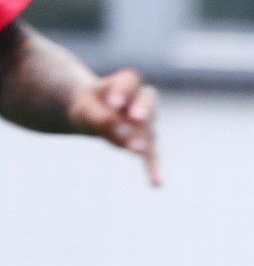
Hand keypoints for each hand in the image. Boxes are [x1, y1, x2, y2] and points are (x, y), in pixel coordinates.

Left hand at [66, 68, 160, 185]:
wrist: (91, 114)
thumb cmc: (88, 106)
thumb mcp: (85, 107)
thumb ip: (99, 116)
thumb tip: (121, 131)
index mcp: (126, 83)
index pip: (129, 81)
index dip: (123, 91)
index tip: (112, 102)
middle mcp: (142, 102)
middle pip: (148, 100)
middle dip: (143, 109)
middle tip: (135, 118)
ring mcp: (147, 123)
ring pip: (149, 129)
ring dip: (142, 139)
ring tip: (134, 149)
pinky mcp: (147, 143)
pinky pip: (152, 155)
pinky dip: (153, 168)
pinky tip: (157, 184)